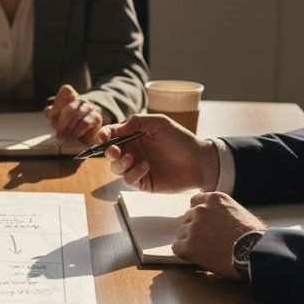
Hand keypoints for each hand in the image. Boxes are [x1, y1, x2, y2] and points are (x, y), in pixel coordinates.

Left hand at [44, 84, 106, 142]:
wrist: (87, 133)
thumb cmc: (69, 123)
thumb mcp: (58, 118)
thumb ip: (51, 113)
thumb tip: (48, 110)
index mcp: (71, 97)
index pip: (67, 90)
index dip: (58, 102)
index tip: (52, 116)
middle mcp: (81, 100)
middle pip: (69, 107)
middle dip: (62, 123)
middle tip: (58, 134)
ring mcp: (90, 108)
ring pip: (77, 116)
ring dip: (68, 129)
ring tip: (65, 137)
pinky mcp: (96, 117)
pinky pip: (85, 123)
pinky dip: (76, 132)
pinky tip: (73, 137)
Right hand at [97, 114, 219, 192]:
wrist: (199, 161)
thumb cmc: (181, 139)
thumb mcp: (160, 123)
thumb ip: (136, 121)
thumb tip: (117, 128)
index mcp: (134, 136)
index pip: (112, 135)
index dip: (104, 135)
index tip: (103, 137)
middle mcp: (133, 151)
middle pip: (110, 153)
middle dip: (108, 152)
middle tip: (114, 150)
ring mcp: (137, 167)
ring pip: (116, 168)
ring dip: (120, 163)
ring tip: (132, 158)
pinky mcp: (143, 182)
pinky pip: (129, 179)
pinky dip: (133, 173)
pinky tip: (146, 167)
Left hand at [172, 191, 265, 278]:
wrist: (255, 253)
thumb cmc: (253, 237)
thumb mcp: (238, 212)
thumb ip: (221, 210)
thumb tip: (212, 217)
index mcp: (214, 199)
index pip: (194, 202)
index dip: (199, 216)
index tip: (205, 225)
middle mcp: (201, 209)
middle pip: (186, 219)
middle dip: (195, 229)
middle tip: (208, 241)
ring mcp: (194, 227)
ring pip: (181, 234)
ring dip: (191, 242)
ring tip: (208, 251)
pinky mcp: (189, 245)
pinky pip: (177, 248)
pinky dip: (186, 254)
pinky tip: (199, 257)